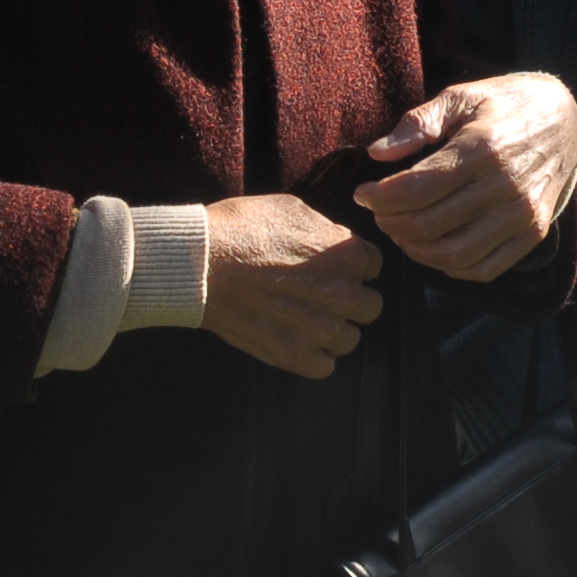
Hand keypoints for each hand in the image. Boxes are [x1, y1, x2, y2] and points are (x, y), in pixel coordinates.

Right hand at [204, 193, 381, 378]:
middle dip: (349, 300)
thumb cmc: (242, 229)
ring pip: (349, 339)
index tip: (334, 268)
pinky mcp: (293, 354)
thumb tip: (336, 242)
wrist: (202, 263)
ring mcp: (320, 328)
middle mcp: (343, 294)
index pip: (373, 267)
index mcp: (349, 255)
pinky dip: (314, 357)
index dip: (353, 266)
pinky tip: (297, 341)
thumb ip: (326, 230)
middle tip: (322, 295)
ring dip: (333, 331)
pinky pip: (324, 367)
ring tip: (307, 320)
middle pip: (369, 306)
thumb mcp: (292, 209)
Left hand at [353, 72, 576, 281]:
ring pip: (454, 255)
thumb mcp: (461, 96)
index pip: (416, 189)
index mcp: (482, 148)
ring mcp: (522, 215)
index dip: (380, 197)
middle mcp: (505, 187)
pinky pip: (485, 268)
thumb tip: (378, 153)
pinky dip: (452, 267)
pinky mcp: (534, 233)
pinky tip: (435, 249)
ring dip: (416, 250)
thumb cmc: (505, 104)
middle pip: (429, 225)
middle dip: (391, 223)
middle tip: (379, 212)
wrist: (565, 120)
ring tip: (402, 232)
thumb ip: (419, 123)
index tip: (363, 194)